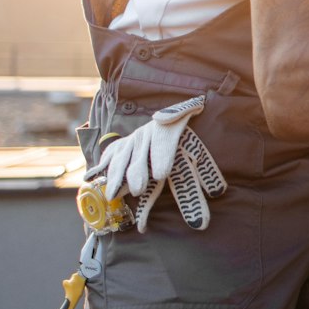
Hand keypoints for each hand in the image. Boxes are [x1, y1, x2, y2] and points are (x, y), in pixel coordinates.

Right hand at [84, 96, 226, 230]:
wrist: (167, 114)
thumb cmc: (183, 132)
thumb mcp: (198, 139)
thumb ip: (205, 157)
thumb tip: (218, 187)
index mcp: (166, 130)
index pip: (163, 143)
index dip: (161, 157)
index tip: (161, 174)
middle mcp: (145, 135)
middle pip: (139, 156)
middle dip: (136, 173)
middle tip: (138, 190)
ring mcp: (130, 141)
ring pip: (120, 159)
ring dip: (116, 177)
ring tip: (112, 194)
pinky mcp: (120, 147)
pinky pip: (108, 157)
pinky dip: (99, 168)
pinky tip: (91, 179)